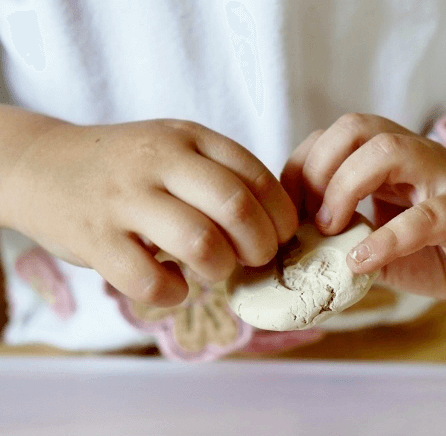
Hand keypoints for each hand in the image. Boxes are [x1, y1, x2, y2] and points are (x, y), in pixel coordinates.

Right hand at [3, 118, 297, 305]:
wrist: (41, 165)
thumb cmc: (126, 166)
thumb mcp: (174, 148)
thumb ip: (220, 174)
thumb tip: (276, 225)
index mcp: (189, 138)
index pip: (258, 177)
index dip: (281, 216)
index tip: (282, 236)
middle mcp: (159, 161)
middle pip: (237, 208)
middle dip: (260, 246)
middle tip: (256, 259)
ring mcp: (124, 198)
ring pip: (200, 243)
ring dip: (221, 269)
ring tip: (216, 271)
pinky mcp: (95, 238)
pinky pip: (150, 280)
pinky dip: (173, 293)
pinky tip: (174, 288)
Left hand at [281, 113, 445, 308]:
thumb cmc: (442, 251)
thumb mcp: (382, 245)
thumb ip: (346, 241)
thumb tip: (296, 252)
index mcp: (390, 160)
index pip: (333, 137)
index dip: (301, 168)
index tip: (288, 214)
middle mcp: (416, 157)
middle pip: (356, 127)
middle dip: (319, 168)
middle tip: (310, 219)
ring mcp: (445, 180)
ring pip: (390, 150)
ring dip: (346, 187)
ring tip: (331, 229)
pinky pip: (428, 215)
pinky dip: (388, 237)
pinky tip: (362, 260)